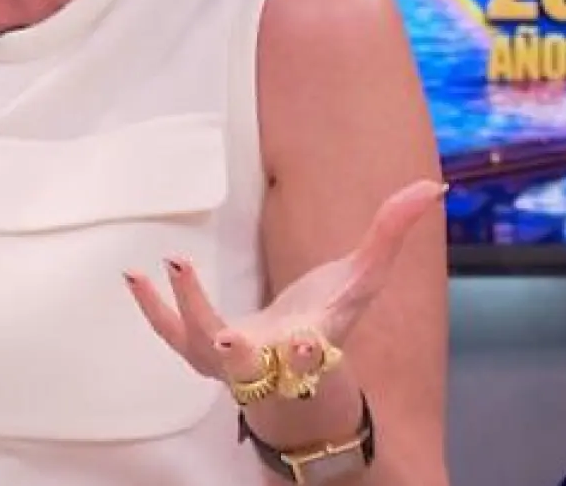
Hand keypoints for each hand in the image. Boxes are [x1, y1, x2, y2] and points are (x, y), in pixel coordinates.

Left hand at [124, 178, 445, 399]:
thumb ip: (391, 233)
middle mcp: (266, 363)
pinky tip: (134, 273)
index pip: (313, 357)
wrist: (289, 378)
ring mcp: (225, 362)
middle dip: (240, 355)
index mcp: (312, 347)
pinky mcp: (196, 350)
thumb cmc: (326, 322)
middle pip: (250, 366)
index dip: (309, 354)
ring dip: (187, 310)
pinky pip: (168, 332)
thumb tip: (431, 187)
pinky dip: (151, 306)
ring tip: (178, 260)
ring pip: (202, 346)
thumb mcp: (362, 282)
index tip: (306, 342)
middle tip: (229, 338)